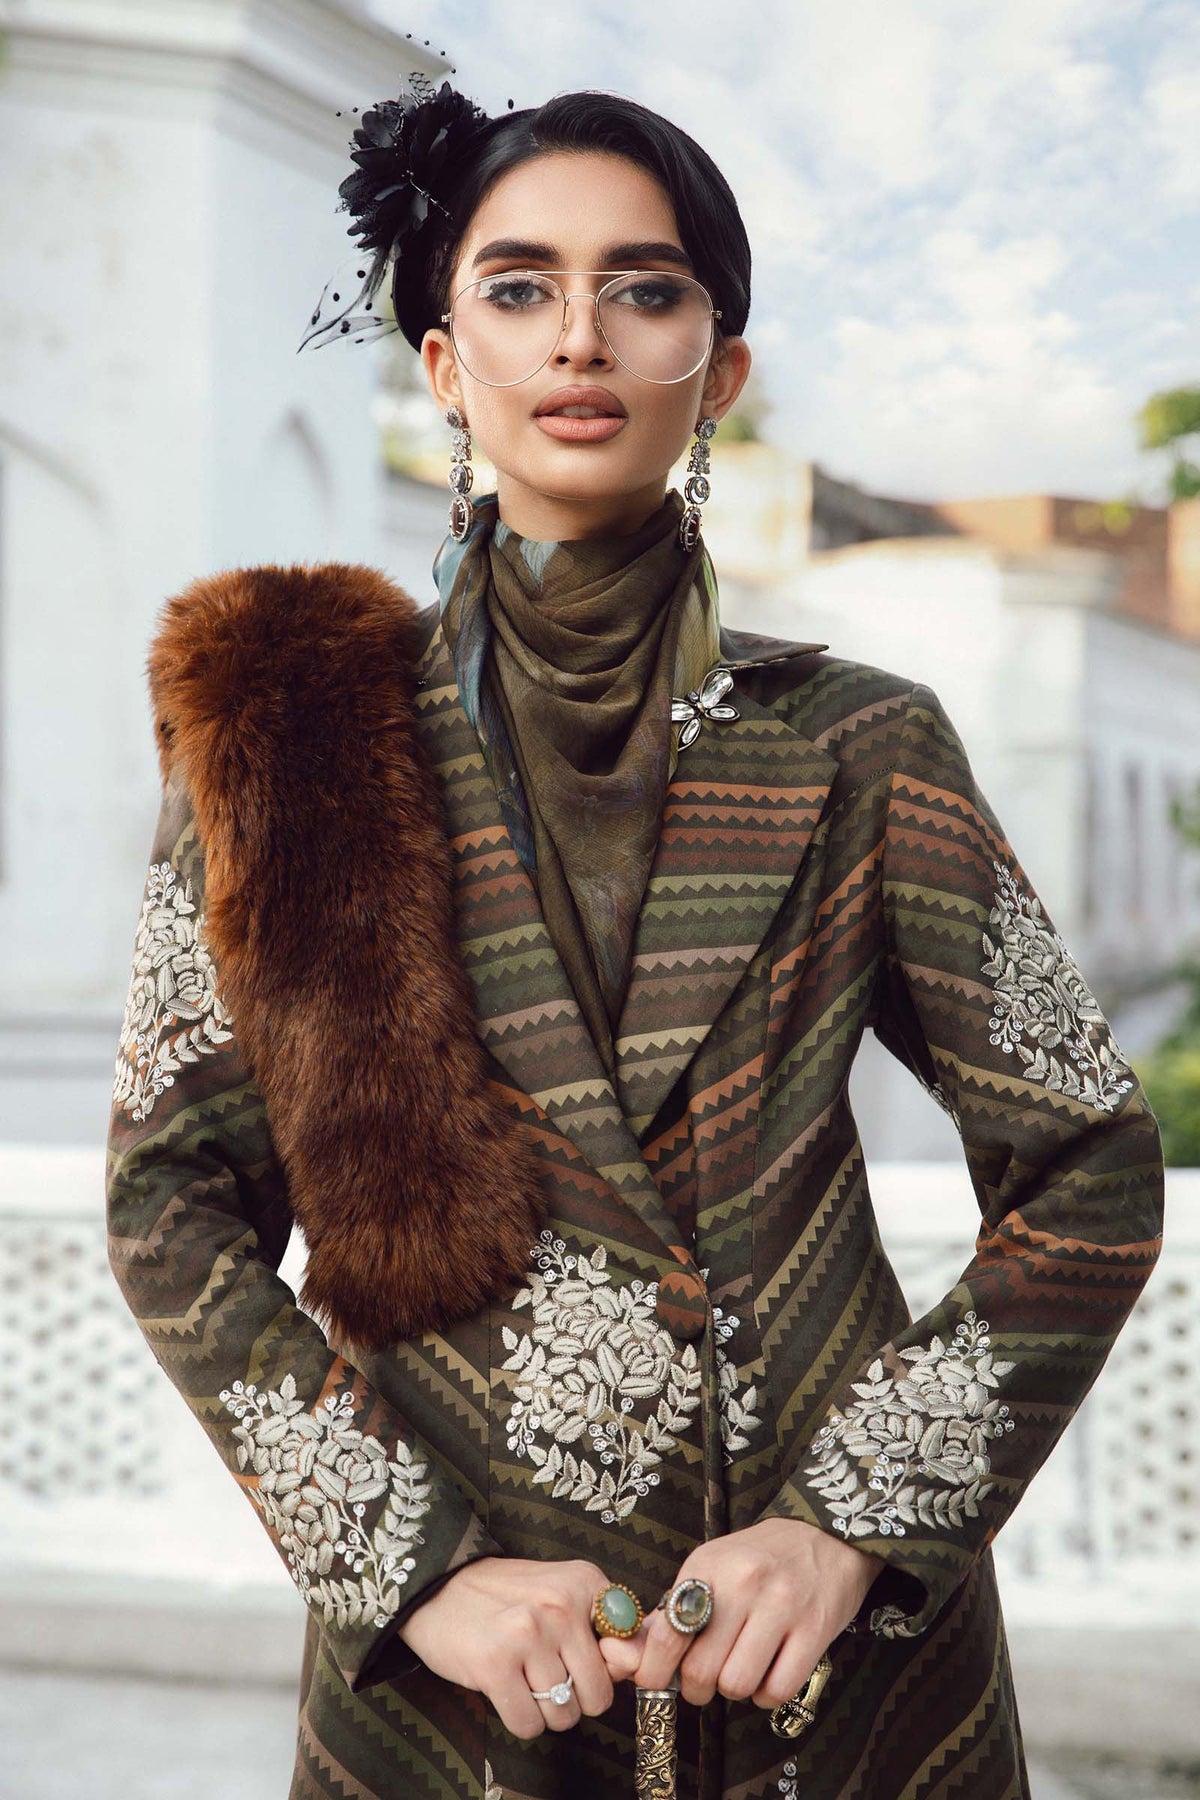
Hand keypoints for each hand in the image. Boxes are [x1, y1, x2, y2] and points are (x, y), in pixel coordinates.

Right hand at [398, 1556, 616, 1739]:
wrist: (439, 1587)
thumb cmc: (508, 1599)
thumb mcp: (562, 1595)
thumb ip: (605, 1631)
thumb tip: (634, 1667)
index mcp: (584, 1583)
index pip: (628, 1651)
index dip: (609, 1669)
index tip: (585, 1661)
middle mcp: (560, 1605)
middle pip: (598, 1695)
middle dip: (576, 1698)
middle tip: (547, 1673)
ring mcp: (527, 1634)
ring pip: (565, 1715)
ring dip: (546, 1711)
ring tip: (524, 1677)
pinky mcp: (495, 1664)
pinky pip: (529, 1725)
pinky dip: (520, 1719)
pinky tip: (506, 1689)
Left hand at [597, 1519, 882, 1708]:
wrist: (826, 1535)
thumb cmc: (761, 1556)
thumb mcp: (713, 1564)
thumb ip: (678, 1606)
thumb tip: (640, 1654)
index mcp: (708, 1567)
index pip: (667, 1635)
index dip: (654, 1672)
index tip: (655, 1682)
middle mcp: (743, 1584)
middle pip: (701, 1670)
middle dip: (696, 1687)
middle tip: (704, 1680)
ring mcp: (781, 1607)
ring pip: (737, 1685)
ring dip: (734, 1690)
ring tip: (740, 1670)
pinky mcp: (814, 1630)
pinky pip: (777, 1690)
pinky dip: (766, 1695)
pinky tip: (767, 1674)